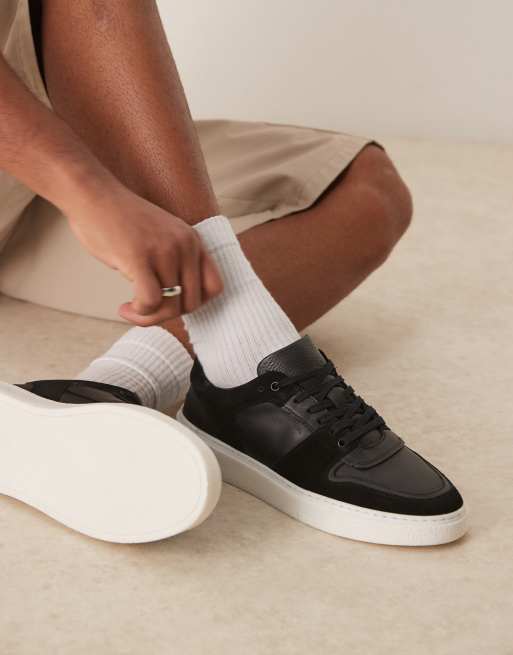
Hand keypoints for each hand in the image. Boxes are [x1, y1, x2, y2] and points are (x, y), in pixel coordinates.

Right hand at [66, 183, 222, 324]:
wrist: (92, 194)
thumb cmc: (120, 221)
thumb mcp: (161, 237)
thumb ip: (174, 262)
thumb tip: (175, 303)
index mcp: (193, 241)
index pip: (214, 287)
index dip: (194, 303)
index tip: (170, 303)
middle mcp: (185, 246)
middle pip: (192, 303)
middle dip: (167, 314)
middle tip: (144, 308)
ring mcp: (164, 251)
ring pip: (170, 307)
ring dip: (148, 317)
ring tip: (130, 309)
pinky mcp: (139, 258)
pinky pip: (150, 301)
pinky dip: (139, 313)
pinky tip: (124, 307)